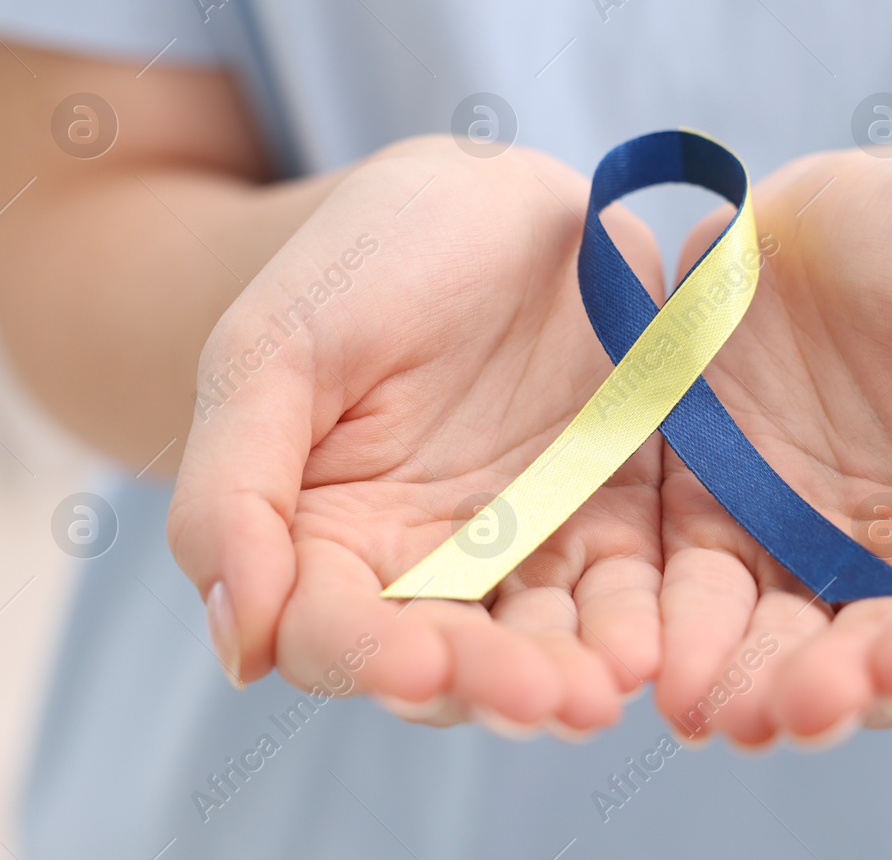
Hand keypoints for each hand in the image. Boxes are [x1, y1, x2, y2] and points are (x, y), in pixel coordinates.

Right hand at [168, 137, 664, 735]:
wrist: (483, 193)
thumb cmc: (359, 258)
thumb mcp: (272, 349)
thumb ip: (232, 489)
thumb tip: (239, 645)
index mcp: (327, 539)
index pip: (335, 635)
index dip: (372, 660)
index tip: (420, 666)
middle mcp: (427, 564)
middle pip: (452, 660)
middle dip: (495, 685)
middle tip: (548, 700)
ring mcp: (528, 545)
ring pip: (545, 640)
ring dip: (575, 675)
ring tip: (610, 686)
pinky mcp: (616, 513)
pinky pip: (630, 584)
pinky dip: (643, 619)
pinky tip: (659, 639)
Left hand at [654, 147, 891, 745]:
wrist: (857, 203)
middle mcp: (889, 567)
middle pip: (861, 656)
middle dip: (829, 688)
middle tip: (792, 710)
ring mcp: (790, 542)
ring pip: (766, 636)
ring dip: (740, 681)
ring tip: (711, 709)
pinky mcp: (703, 509)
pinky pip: (683, 578)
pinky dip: (669, 624)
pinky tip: (653, 660)